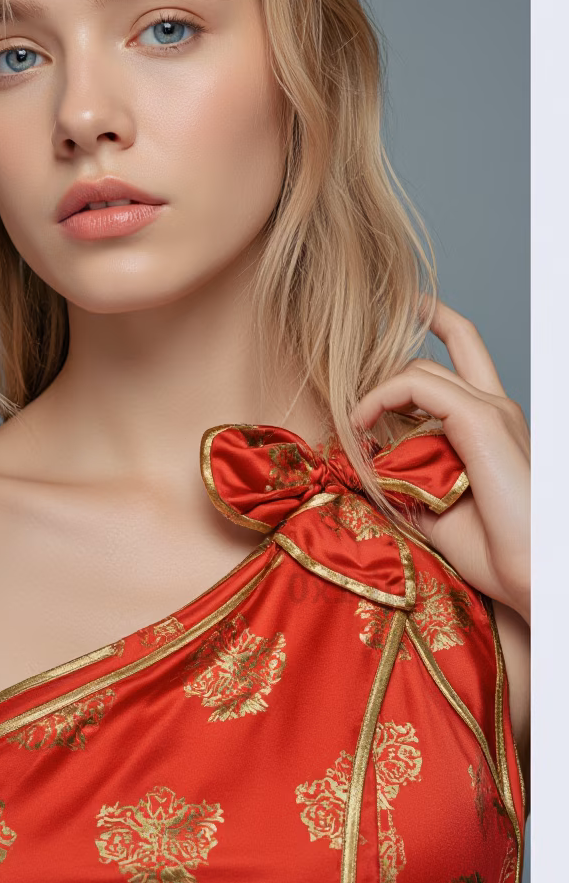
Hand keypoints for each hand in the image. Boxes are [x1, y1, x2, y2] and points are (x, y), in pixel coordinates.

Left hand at [351, 298, 529, 624]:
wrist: (536, 577)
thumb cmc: (496, 553)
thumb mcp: (435, 509)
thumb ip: (405, 479)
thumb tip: (364, 466)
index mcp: (492, 423)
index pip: (466, 349)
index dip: (437, 319)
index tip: (407, 304)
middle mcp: (496, 407)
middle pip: (430, 360)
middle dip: (383, 370)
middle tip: (346, 399)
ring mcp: (493, 410)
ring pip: (417, 371)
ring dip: (375, 395)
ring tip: (352, 427)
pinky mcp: (483, 420)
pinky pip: (416, 386)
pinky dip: (380, 399)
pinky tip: (360, 425)